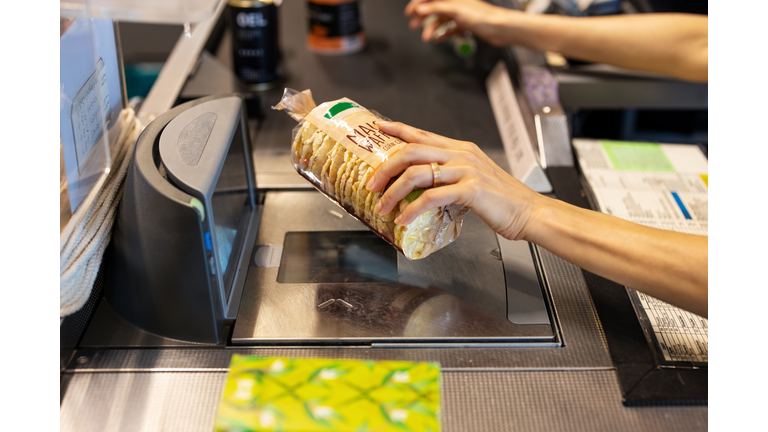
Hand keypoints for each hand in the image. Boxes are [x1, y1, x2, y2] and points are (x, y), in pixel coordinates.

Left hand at [367, 121, 543, 240]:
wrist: (529, 212)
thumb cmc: (502, 200)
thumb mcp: (473, 180)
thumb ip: (450, 177)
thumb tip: (423, 188)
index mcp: (461, 149)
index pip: (422, 134)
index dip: (398, 129)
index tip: (379, 127)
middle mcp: (461, 155)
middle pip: (412, 151)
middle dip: (386, 168)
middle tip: (372, 183)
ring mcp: (466, 170)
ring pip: (417, 174)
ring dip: (394, 191)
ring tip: (382, 206)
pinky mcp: (470, 189)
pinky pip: (432, 197)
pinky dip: (413, 209)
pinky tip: (404, 219)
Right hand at [405, 0, 515, 44]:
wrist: (499, 28)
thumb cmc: (483, 16)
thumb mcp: (455, 10)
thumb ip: (436, 8)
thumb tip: (420, 9)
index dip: (418, 4)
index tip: (409, 13)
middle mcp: (456, 3)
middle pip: (434, 8)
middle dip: (423, 18)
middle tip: (414, 26)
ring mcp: (461, 14)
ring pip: (442, 20)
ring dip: (432, 29)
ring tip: (427, 37)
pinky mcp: (465, 24)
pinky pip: (450, 29)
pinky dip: (444, 34)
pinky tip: (440, 39)